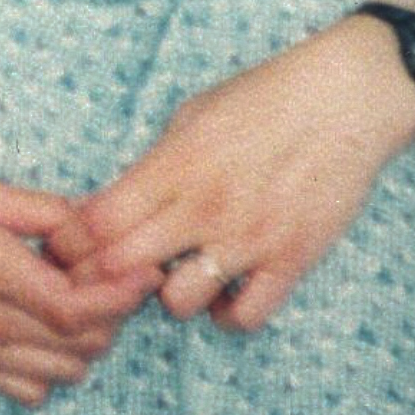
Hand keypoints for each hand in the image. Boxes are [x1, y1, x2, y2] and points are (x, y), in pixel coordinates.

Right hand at [0, 136, 145, 406]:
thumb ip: (34, 208)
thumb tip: (87, 221)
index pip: (79, 306)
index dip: (122, 293)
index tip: (141, 268)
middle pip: (83, 343)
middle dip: (114, 312)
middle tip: (112, 275)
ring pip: (64, 370)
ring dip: (88, 340)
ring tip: (79, 299)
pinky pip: (29, 389)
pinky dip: (54, 368)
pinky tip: (44, 329)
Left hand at [50, 16, 414, 331]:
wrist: (345, 99)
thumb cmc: (264, 98)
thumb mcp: (192, 115)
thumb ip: (155, 165)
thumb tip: (113, 205)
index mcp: (172, 164)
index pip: (95, 222)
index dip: (70, 244)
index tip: (69, 249)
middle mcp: (204, 206)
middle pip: (121, 267)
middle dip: (101, 278)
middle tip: (109, 276)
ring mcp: (249, 238)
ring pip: (178, 303)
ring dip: (170, 295)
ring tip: (180, 274)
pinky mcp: (292, 260)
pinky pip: (244, 316)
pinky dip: (228, 313)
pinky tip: (226, 290)